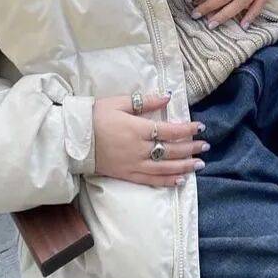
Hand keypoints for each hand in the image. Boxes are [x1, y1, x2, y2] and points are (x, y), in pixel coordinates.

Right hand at [93, 92, 208, 186]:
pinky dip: (167, 181)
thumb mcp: (119, 102)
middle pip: (171, 150)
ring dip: (184, 166)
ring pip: (165, 168)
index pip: (170, 130)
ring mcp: (133, 164)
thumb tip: (167, 97)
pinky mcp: (127, 175)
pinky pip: (151, 180)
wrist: (73, 139)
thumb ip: (144, 101)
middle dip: (191, 148)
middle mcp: (139, 149)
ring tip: (199, 164)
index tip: (201, 127)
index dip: (187, 129)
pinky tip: (179, 180)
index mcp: (138, 128)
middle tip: (205, 146)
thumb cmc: (95, 116)